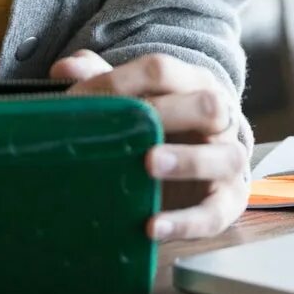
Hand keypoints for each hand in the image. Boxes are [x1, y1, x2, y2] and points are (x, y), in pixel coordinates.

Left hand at [51, 50, 248, 240]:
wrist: (201, 171)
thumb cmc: (161, 129)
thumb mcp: (134, 101)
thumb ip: (101, 80)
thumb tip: (65, 68)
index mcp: (194, 86)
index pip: (163, 70)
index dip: (120, 81)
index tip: (79, 100)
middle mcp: (220, 120)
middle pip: (208, 106)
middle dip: (169, 113)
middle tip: (131, 128)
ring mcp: (228, 161)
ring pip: (224, 157)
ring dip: (187, 161)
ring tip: (149, 165)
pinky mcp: (228, 202)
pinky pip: (215, 213)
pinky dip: (185, 221)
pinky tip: (153, 226)